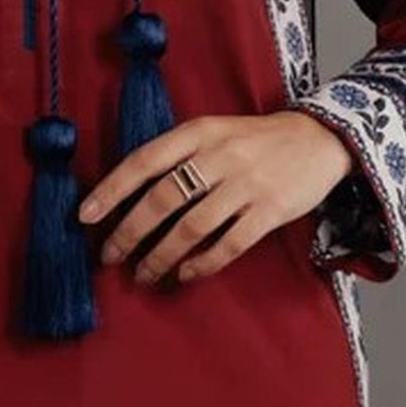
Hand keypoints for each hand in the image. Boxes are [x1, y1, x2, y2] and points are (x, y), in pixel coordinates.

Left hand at [76, 111, 356, 286]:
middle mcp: (219, 156)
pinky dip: (203, 263)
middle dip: (130, 232)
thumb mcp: (214, 131)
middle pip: (163, 199)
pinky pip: (229, 244)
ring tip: (143, 273)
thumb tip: (130, 194)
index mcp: (199, 133)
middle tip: (110, 256)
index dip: (112, 190)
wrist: (319, 138)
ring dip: (161, 255)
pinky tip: (185, 274)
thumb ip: (178, 155)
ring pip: (191, 227)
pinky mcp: (270, 211)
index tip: (86, 216)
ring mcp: (246, 184)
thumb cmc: (255, 139)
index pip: (144, 161)